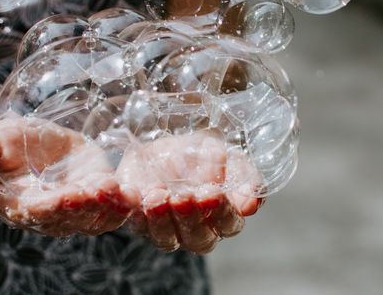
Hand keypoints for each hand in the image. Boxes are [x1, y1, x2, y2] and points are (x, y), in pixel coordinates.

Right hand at [0, 116, 138, 236]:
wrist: (27, 149)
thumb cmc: (4, 146)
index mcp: (20, 205)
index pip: (37, 211)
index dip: (52, 206)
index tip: (67, 194)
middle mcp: (50, 215)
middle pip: (70, 219)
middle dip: (87, 207)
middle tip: (101, 190)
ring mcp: (77, 210)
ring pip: (96, 219)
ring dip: (111, 208)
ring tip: (122, 191)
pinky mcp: (98, 197)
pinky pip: (115, 208)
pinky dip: (128, 203)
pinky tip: (141, 192)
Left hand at [116, 130, 263, 253]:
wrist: (162, 143)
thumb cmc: (199, 154)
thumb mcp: (225, 156)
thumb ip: (243, 177)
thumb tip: (252, 204)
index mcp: (222, 216)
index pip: (229, 224)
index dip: (223, 212)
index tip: (213, 192)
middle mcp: (195, 230)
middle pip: (199, 238)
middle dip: (191, 217)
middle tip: (185, 196)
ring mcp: (165, 229)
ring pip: (166, 238)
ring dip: (161, 219)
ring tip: (158, 196)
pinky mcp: (138, 221)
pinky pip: (133, 223)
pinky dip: (131, 208)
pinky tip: (132, 192)